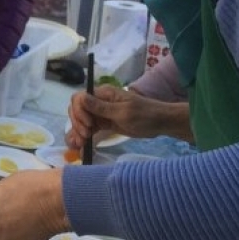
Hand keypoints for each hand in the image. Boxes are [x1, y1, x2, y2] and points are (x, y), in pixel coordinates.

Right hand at [66, 85, 193, 148]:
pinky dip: (84, 135)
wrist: (161, 123)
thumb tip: (80, 97)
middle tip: (85, 136)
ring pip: (82, 120)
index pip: (80, 98)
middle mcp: (99, 101)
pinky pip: (90, 128)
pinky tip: (81, 145)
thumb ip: (101, 107)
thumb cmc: (145, 115)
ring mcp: (101, 113)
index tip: (89, 124)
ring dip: (78, 131)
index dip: (79, 111)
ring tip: (80, 144)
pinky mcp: (104, 123)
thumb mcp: (123, 112)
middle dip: (77, 122)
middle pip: (77, 109)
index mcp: (103, 94)